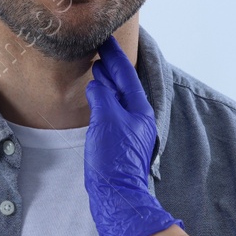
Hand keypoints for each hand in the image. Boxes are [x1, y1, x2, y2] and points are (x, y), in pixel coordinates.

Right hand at [85, 36, 181, 235]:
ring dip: (108, 82)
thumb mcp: (106, 122)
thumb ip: (103, 98)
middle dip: (113, 67)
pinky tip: (96, 98)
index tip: (106, 39)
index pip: (127, 75)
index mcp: (139, 110)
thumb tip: (99, 83)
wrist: (117, 195)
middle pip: (125, 85)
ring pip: (119, 98)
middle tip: (99, 49)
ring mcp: (130, 131)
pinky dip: (104, 99)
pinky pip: (113, 111)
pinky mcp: (120, 142)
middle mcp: (138, 118)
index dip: (115, 56)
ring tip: (96, 68)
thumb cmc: (113, 159)